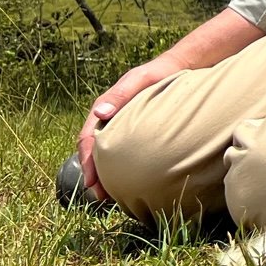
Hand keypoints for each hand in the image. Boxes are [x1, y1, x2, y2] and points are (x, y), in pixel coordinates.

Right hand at [76, 59, 176, 201]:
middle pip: (95, 152)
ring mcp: (121, 127)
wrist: (179, 70)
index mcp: (104, 109)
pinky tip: (128, 180)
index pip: (88, 139)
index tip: (91, 181)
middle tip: (100, 196)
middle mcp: (108, 120)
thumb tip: (99, 113)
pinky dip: (120, 167)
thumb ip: (121, 94)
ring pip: (107, 154)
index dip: (87, 161)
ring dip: (105, 174)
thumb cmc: (158, 74)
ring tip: (110, 195)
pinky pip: (123, 152)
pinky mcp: (134, 132)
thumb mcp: (138, 81)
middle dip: (94, 174)